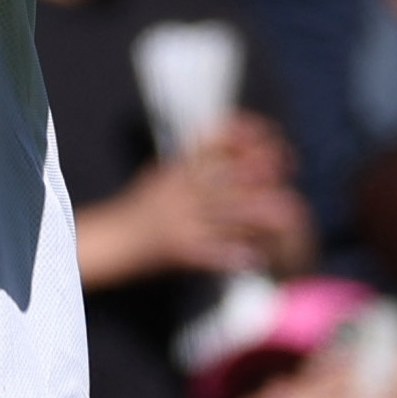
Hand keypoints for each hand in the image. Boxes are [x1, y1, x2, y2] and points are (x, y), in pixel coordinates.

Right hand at [81, 113, 313, 282]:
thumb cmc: (135, 209)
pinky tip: (255, 258)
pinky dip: (234, 256)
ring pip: (225, 212)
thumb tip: (222, 143)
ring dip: (258, 213)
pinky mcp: (178, 250)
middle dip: (258, 172)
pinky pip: (210, 253)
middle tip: (284, 172)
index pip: (212, 144)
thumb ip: (190, 161)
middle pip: (224, 174)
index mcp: (174, 170)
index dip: (245, 139)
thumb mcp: (160, 175)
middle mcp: (177, 191)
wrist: (109, 240)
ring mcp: (178, 220)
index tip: (271, 142)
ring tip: (287, 215)